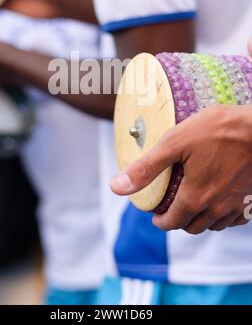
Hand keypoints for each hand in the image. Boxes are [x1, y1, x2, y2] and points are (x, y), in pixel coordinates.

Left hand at [111, 41, 251, 233]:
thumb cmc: (219, 130)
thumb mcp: (175, 142)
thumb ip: (146, 167)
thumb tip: (117, 187)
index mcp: (196, 197)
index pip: (173, 222)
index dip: (160, 221)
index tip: (155, 216)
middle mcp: (217, 207)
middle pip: (193, 226)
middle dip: (178, 221)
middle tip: (171, 209)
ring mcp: (238, 204)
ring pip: (214, 224)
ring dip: (200, 220)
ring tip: (192, 205)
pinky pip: (235, 218)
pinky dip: (223, 216)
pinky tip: (219, 202)